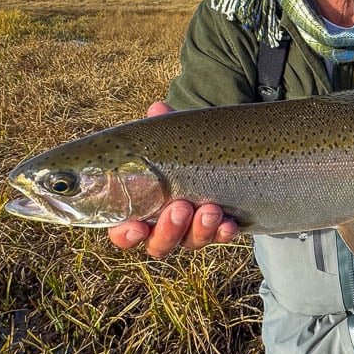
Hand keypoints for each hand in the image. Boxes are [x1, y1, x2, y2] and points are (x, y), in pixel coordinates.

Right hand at [106, 101, 238, 256]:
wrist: (219, 153)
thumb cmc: (180, 150)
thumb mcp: (172, 138)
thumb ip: (162, 128)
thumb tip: (158, 109)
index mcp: (141, 207)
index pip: (123, 232)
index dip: (126, 235)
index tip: (137, 227)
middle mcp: (163, 225)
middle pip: (158, 244)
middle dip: (170, 230)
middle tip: (181, 207)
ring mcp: (192, 230)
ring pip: (191, 243)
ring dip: (200, 230)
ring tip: (211, 209)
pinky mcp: (218, 229)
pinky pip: (220, 238)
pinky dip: (224, 232)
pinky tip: (229, 224)